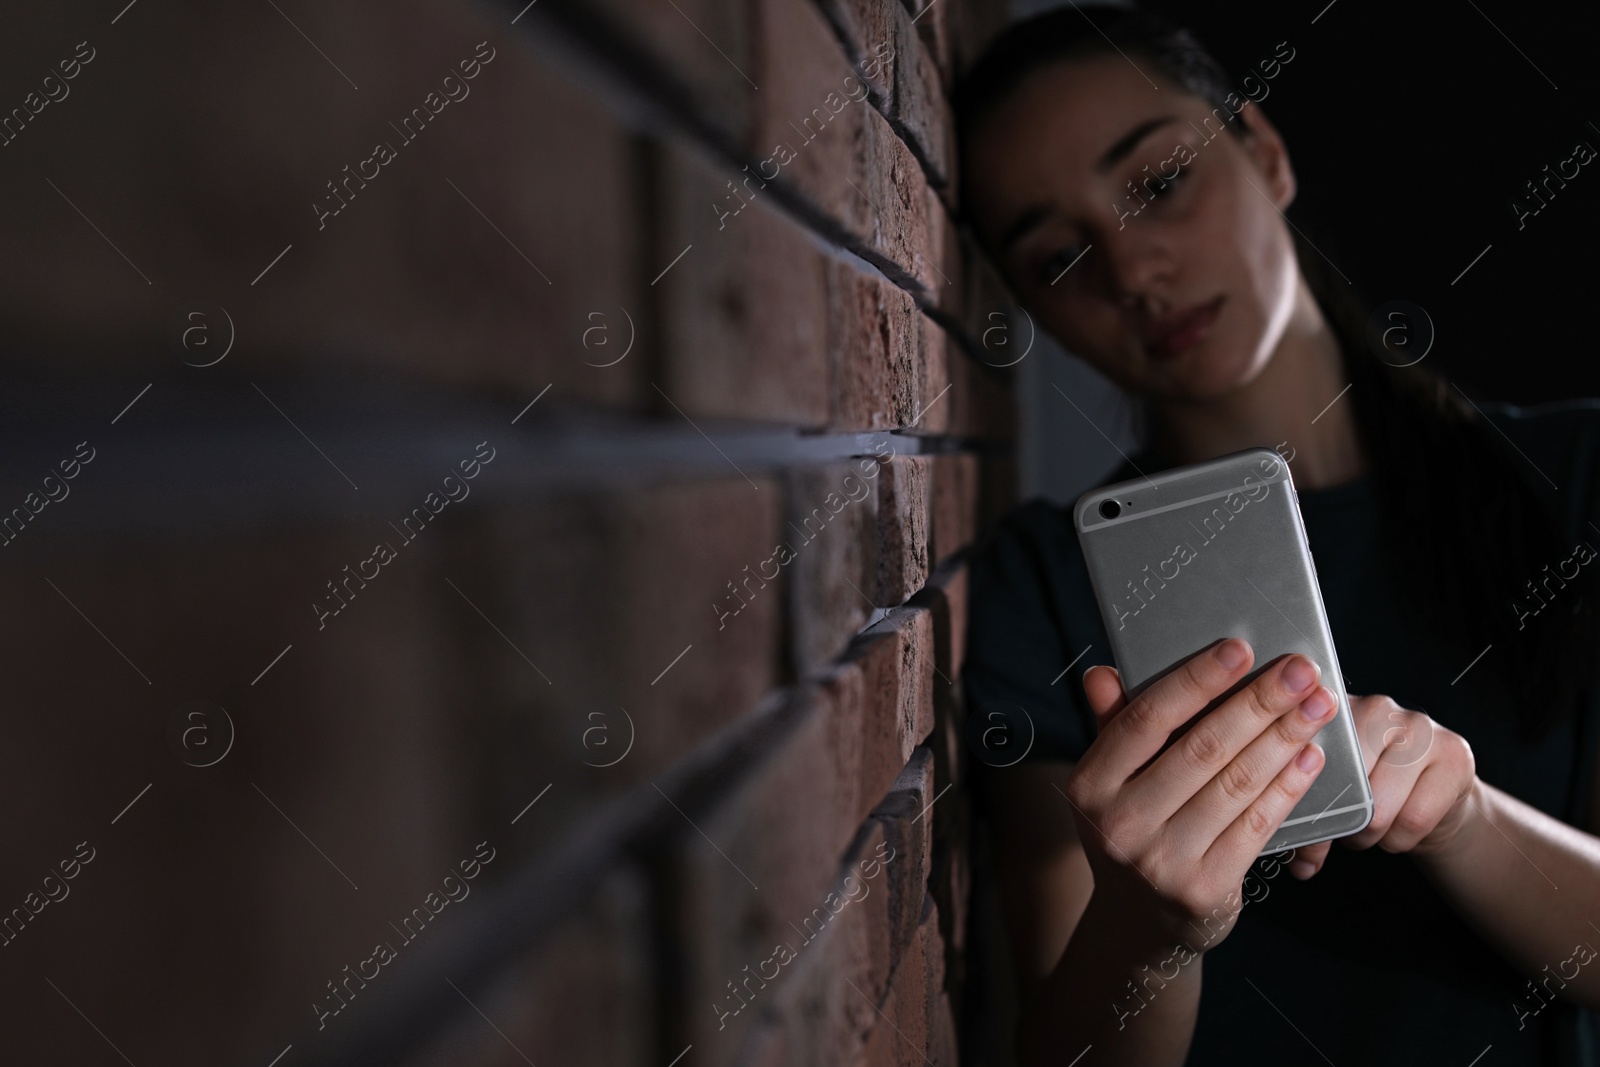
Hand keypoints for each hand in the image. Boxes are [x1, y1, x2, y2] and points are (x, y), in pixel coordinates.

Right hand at [1063, 638, 1337, 957]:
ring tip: (1317, 705)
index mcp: (1090, 784)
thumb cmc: (1131, 829)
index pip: (1147, 719)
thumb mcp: (1110, 782)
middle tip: (1301, 670)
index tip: (1240, 648)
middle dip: (1258, 703)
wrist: (1139, 921)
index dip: (1196, 680)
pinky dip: (1288, 786)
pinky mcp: (1205, 888)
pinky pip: (1257, 824)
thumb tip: (1103, 674)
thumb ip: (1113, 726)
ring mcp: (1161, 861)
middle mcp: (1118, 824)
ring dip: (1284, 738)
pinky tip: (1310, 756)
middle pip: (1202, 747)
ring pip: (1236, 783)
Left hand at [1284, 695, 1478, 878]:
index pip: (1308, 755)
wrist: (1434, 798)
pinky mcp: (1454, 754)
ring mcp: (1420, 726)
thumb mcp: (1332, 792)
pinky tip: (1400, 828)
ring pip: (1380, 807)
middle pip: (1346, 782)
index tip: (1305, 822)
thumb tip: (1297, 858)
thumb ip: (1307, 811)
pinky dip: (1401, 839)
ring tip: (1372, 829)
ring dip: (1372, 836)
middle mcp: (1376, 708)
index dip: (1303, 796)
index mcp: (1333, 710)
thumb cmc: (1371, 793)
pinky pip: (1414, 818)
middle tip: (1346, 830)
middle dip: (1343, 821)